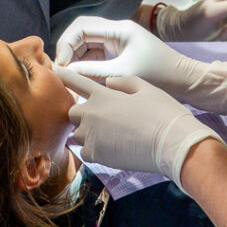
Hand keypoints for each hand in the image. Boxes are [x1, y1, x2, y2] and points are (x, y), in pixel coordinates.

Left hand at [55, 66, 225, 189]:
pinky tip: (110, 148)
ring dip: (88, 133)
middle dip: (82, 114)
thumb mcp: (146, 87)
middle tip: (101, 118)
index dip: (65, 75)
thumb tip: (108, 82)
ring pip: (78, 134)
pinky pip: (85, 151)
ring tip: (110, 136)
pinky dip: (93, 150)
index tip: (55, 71)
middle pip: (73, 113)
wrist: (172, 143)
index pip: (76, 82)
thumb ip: (123, 82)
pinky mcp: (96, 155)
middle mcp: (91, 114)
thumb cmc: (162, 112)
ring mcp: (92, 136)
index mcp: (103, 95)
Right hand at [56, 17, 226, 114]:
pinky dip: (86, 67)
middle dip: (68, 51)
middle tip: (60, 72)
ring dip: (76, 60)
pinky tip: (80, 80)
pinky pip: (95, 57)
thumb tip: (66, 71)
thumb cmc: (159, 74)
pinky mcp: (119, 55)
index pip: (82, 27)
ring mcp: (117, 43)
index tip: (61, 64)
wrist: (184, 81)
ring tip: (68, 78)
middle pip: (81, 34)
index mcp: (119, 28)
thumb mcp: (122, 73)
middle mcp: (116, 31)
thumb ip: (92, 71)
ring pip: (86, 47)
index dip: (67, 43)